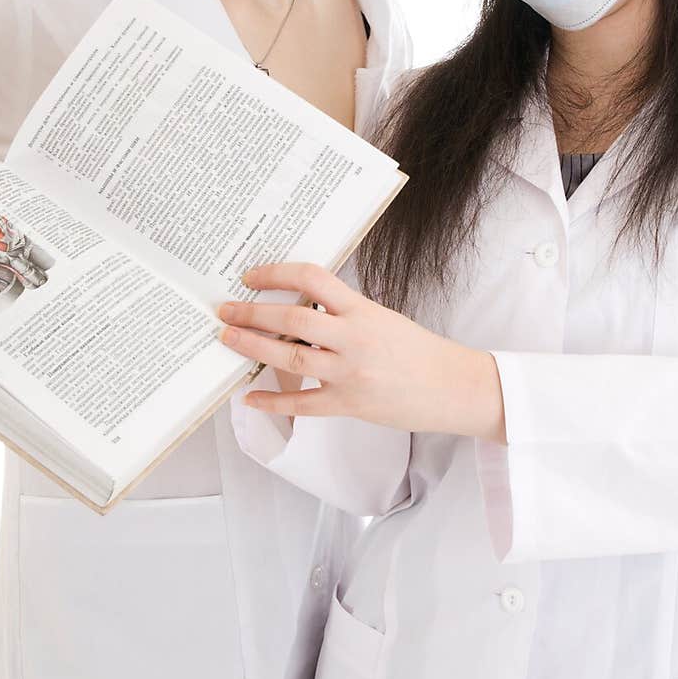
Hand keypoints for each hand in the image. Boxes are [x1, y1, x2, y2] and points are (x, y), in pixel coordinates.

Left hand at [217, 263, 505, 442]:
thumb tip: (298, 305)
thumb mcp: (382, 317)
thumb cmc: (418, 351)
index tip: (251, 277)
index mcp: (362, 310)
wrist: (453, 387)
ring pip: (290, 358)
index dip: (276, 274)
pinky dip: (272, 400)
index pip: (312, 279)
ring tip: (228, 339)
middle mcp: (353, 338)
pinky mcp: (349, 404)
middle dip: (252, 313)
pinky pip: (302, 403)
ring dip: (253, 348)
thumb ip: (343, 312)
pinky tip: (249, 396)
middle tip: (225, 310)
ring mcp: (349, 373)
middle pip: (292, 319)